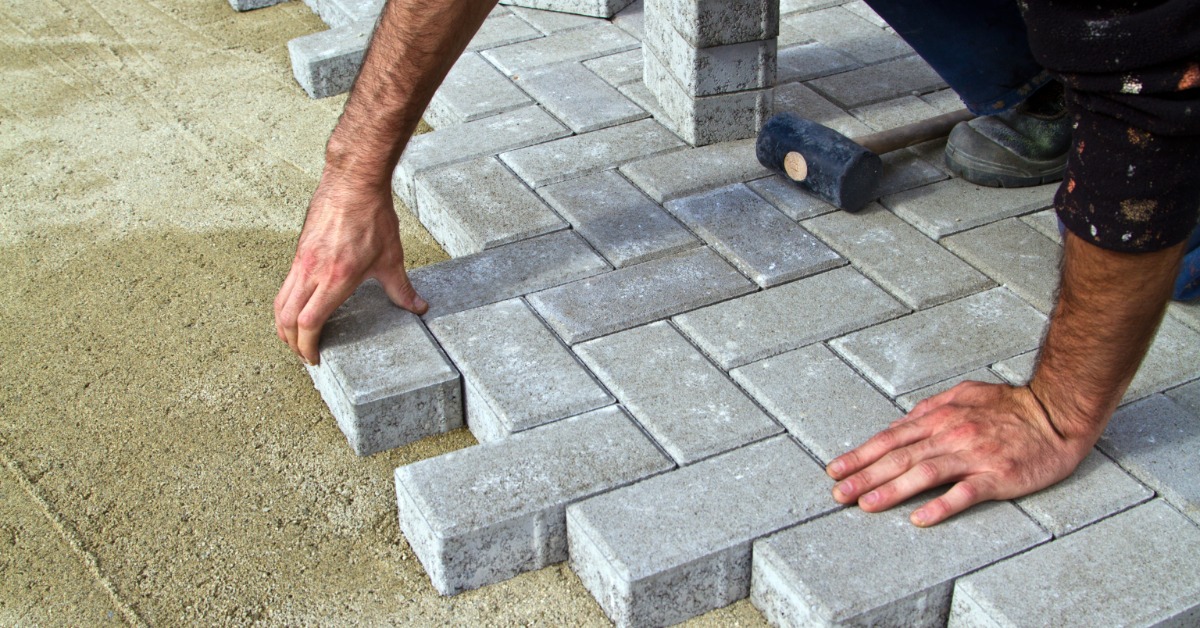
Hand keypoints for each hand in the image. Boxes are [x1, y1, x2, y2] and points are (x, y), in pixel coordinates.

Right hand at [274, 172, 426, 364]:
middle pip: (286, 318)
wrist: (353, 182)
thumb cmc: (372, 218)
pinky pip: (285, 285)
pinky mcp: (299, 250)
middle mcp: (311, 272)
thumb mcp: (392, 258)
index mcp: (334, 279)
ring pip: (280, 301)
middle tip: (303, 354)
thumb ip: (402, 289)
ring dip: (283, 325)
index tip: (314, 358)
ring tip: (295, 338)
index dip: (307, 346)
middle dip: (291, 342)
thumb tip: (418, 308)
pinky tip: (298, 308)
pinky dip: (286, 304)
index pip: (309, 323)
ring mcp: (301, 260)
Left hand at [825, 381, 1094, 526]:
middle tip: (838, 493)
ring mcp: (975, 455)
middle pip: (900, 457)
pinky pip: (966, 493)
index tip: (836, 469)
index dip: (861, 454)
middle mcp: (952, 434)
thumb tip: (902, 421)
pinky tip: (920, 518)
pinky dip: (941, 505)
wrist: (1057, 414)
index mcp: (941, 417)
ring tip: (866, 504)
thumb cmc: (1011, 406)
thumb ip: (932, 407)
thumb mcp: (965, 394)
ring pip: (925, 473)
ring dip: (892, 490)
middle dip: (865, 475)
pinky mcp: (999, 476)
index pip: (891, 438)